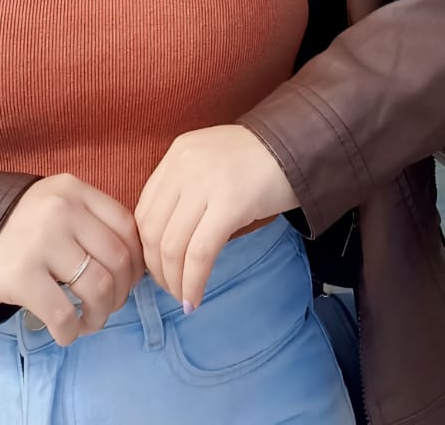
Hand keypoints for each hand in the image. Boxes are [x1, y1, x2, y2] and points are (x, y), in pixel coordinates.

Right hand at [0, 173, 145, 344]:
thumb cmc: (20, 227)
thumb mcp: (56, 205)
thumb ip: (91, 221)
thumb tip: (133, 266)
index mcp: (74, 189)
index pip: (126, 226)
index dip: (136, 260)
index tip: (129, 281)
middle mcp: (62, 210)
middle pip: (118, 260)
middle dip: (121, 293)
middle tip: (108, 307)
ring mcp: (42, 241)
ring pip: (99, 288)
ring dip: (101, 315)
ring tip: (89, 322)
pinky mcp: (21, 275)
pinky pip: (63, 314)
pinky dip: (72, 331)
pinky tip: (67, 333)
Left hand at [135, 126, 298, 311]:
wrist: (300, 145)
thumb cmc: (260, 161)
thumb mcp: (212, 162)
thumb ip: (187, 189)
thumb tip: (165, 245)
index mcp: (178, 153)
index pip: (144, 211)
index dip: (145, 249)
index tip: (158, 270)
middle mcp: (185, 164)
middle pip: (154, 232)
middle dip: (157, 271)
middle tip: (170, 290)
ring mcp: (206, 182)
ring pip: (173, 246)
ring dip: (174, 282)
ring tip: (184, 298)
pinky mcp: (230, 202)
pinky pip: (201, 254)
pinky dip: (194, 283)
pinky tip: (196, 299)